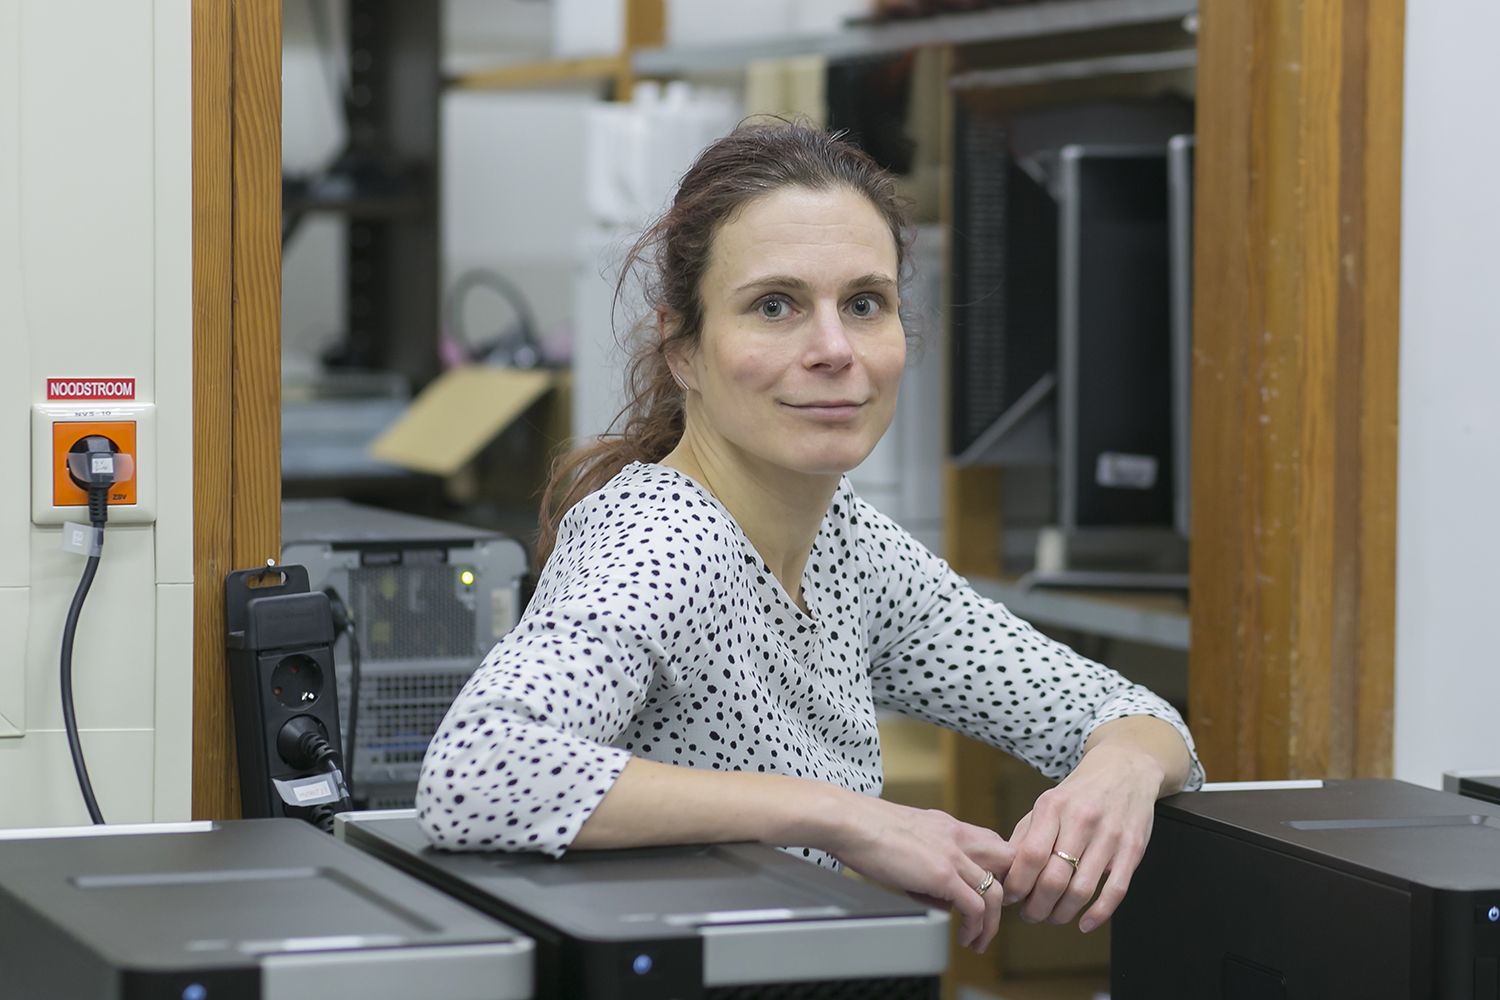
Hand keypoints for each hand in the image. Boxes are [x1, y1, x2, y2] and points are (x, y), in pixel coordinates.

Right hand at [824, 793, 1014, 953]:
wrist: (850, 821)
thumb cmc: (866, 827)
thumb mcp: (908, 834)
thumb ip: (927, 854)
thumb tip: (932, 888)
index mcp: (949, 825)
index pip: (993, 844)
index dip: (997, 870)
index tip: (987, 892)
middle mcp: (958, 837)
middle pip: (1008, 861)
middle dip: (1008, 890)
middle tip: (994, 913)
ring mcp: (953, 855)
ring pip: (996, 892)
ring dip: (993, 922)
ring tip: (980, 939)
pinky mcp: (942, 875)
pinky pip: (976, 907)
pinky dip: (976, 927)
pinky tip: (965, 937)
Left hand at [1000, 740, 1165, 932]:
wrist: (1125, 770)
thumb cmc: (1079, 794)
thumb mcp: (1046, 804)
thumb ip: (1024, 836)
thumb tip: (1003, 873)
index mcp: (1053, 806)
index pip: (1030, 855)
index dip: (1017, 884)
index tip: (1010, 897)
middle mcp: (1082, 820)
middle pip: (1054, 878)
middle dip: (1037, 906)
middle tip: (1031, 915)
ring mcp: (1110, 835)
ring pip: (1082, 890)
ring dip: (1063, 913)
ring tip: (1053, 917)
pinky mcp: (1133, 849)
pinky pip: (1115, 891)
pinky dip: (1098, 914)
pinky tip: (1084, 923)